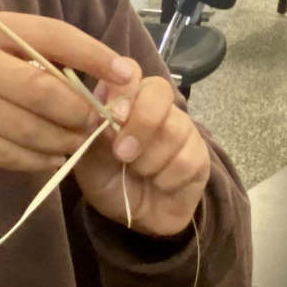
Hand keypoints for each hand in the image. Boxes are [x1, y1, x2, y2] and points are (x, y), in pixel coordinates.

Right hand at [0, 13, 131, 180]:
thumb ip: (31, 56)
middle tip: (101, 125)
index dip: (95, 56)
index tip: (128, 73)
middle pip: (45, 91)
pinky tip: (50, 158)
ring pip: (31, 129)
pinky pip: (9, 154)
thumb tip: (102, 77)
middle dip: (82, 112)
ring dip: (64, 142)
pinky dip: (38, 160)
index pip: (53, 36)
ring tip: (77, 144)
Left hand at [72, 66, 209, 237]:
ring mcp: (181, 127)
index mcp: (122, 99)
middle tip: (122, 154)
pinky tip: (159, 184)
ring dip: (149, 160)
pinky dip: (166, 178)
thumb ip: (93, 133)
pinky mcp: (199, 153)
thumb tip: (102, 112)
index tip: (113, 113)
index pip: (129, 69)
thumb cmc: (107, 179)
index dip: (123, 86)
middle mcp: (154, 105)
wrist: (134, 217)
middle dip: (140, 124)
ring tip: (138, 173)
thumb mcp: (88, 159)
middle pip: (159, 90)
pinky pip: (186, 159)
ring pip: (174, 129)